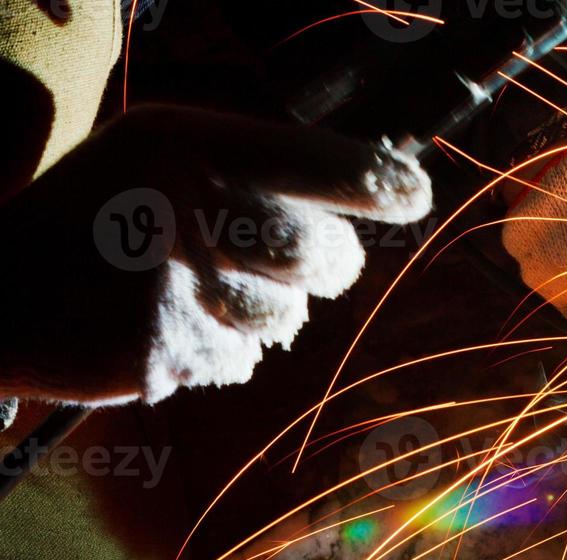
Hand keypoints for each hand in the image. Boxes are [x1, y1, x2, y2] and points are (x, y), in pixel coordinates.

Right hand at [0, 106, 432, 404]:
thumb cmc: (100, 220)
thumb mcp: (158, 157)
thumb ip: (253, 167)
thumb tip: (378, 187)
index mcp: (185, 141)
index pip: (319, 162)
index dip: (379, 183)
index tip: (415, 194)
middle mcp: (183, 202)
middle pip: (325, 256)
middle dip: (318, 268)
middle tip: (265, 260)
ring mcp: (171, 280)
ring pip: (288, 318)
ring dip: (259, 316)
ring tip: (191, 293)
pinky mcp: (160, 348)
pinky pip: (238, 361)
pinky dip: (214, 352)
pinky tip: (162, 328)